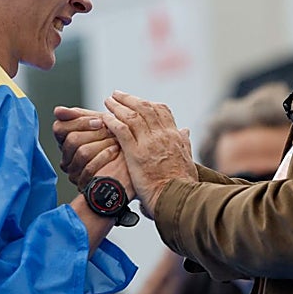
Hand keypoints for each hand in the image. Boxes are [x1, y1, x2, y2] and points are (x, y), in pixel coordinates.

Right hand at [54, 105, 117, 187]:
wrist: (129, 164)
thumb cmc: (112, 142)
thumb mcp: (98, 124)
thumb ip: (79, 116)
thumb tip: (57, 111)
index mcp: (64, 141)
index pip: (60, 128)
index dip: (80, 122)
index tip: (99, 121)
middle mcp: (65, 158)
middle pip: (72, 140)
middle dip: (95, 133)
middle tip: (110, 130)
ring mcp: (73, 172)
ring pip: (82, 152)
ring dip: (102, 143)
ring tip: (116, 139)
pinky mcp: (83, 184)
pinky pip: (90, 169)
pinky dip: (106, 156)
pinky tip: (115, 151)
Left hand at [102, 91, 196, 215]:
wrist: (178, 199)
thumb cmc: (183, 184)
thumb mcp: (188, 159)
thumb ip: (184, 143)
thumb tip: (185, 130)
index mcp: (174, 136)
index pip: (161, 111)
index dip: (148, 103)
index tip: (138, 101)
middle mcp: (162, 135)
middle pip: (144, 108)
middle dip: (129, 99)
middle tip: (117, 94)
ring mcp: (149, 143)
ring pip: (132, 116)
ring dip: (118, 106)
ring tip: (108, 101)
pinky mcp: (136, 154)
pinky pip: (122, 131)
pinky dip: (112, 122)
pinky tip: (104, 118)